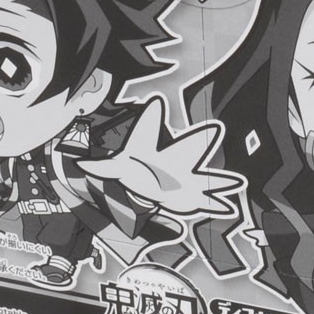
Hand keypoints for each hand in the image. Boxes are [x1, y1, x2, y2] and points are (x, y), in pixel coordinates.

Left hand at [79, 96, 240, 216]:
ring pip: (204, 178)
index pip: (151, 134)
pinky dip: (217, 207)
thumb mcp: (114, 171)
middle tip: (214, 129)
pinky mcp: (189, 199)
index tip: (155, 104)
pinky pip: (206, 203)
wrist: (140, 191)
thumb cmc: (131, 173)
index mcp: (155, 154)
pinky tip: (230, 209)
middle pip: (187, 149)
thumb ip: (98, 168)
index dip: (152, 118)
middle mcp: (174, 165)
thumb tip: (76, 162)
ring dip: (219, 180)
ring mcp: (185, 182)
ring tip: (236, 182)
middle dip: (199, 141)